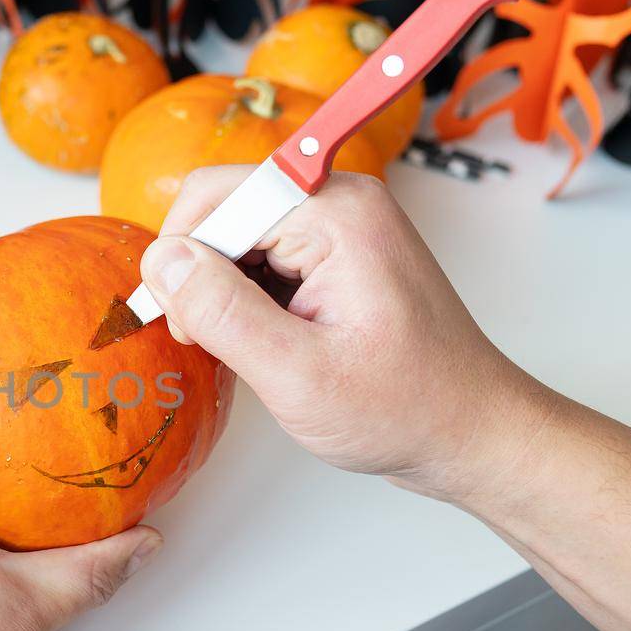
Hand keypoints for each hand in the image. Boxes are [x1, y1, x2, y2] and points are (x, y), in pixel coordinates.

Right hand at [138, 167, 548, 503]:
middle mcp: (340, 202)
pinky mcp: (337, 254)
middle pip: (223, 211)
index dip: (183, 259)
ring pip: (237, 237)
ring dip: (221, 293)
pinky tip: (262, 344)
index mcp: (337, 212)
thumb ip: (223, 312)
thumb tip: (160, 261)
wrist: (470, 433)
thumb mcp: (298, 374)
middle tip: (211, 344)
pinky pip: (263, 257)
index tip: (187, 325)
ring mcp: (341, 226)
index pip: (215, 196)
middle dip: (200, 277)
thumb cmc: (404, 409)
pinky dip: (244, 300)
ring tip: (247, 353)